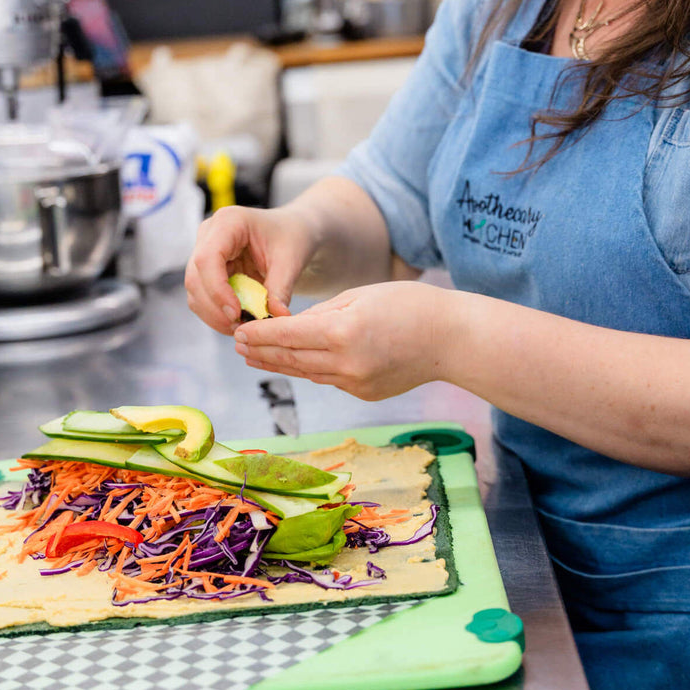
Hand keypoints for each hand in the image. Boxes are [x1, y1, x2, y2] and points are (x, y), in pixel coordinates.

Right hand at [184, 205, 313, 334]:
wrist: (291, 232)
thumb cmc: (291, 238)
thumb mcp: (291, 261)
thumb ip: (281, 289)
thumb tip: (274, 318)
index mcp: (229, 222)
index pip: (208, 258)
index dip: (217, 290)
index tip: (236, 313)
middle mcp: (209, 234)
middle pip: (195, 277)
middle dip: (215, 308)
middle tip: (241, 327)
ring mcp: (204, 251)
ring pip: (195, 291)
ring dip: (214, 315)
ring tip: (242, 327)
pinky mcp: (207, 270)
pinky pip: (203, 297)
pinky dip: (216, 314)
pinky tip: (238, 321)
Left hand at [234, 281, 448, 400]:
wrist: (451, 340)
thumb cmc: (410, 306)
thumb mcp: (361, 296)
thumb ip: (322, 315)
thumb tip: (291, 329)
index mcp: (344, 333)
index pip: (288, 335)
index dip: (260, 334)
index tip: (238, 331)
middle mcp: (346, 364)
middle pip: (292, 359)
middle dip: (262, 352)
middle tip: (238, 346)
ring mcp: (356, 384)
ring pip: (307, 373)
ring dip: (280, 365)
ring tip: (256, 357)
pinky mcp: (364, 394)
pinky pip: (329, 380)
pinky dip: (312, 369)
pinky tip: (296, 362)